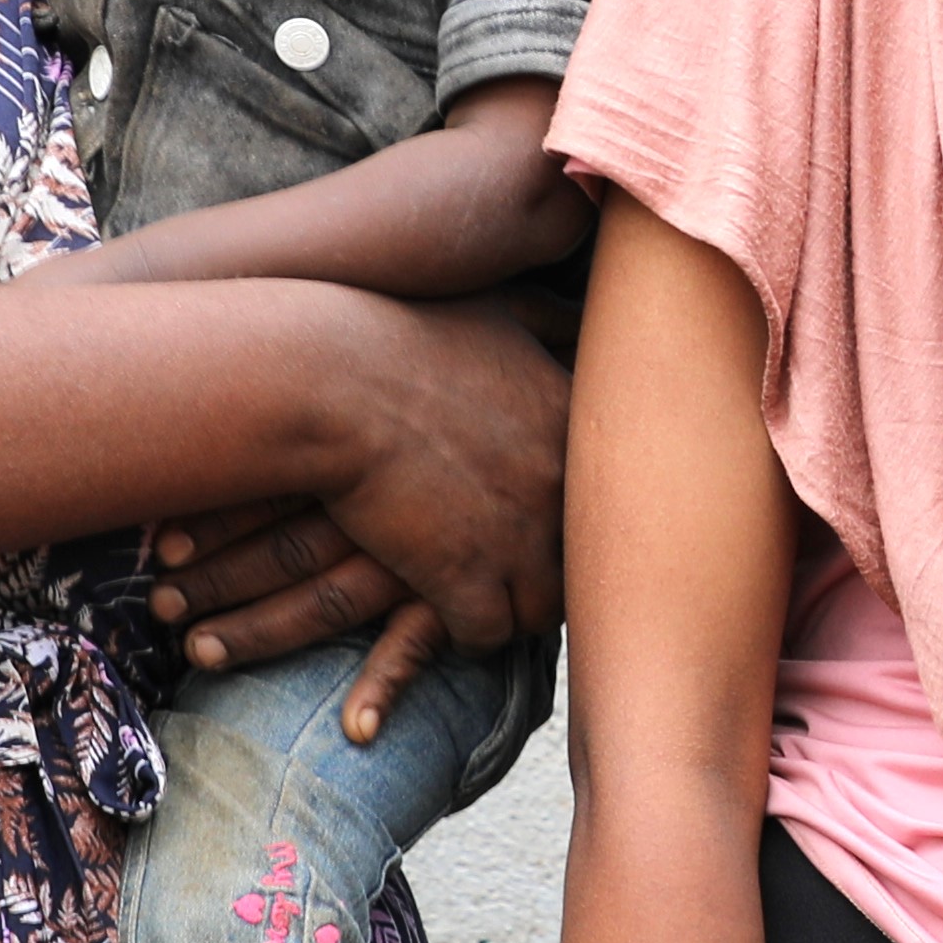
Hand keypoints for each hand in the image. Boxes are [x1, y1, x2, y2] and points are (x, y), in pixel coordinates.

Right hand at [311, 299, 572, 664]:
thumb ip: (552, 315)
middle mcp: (561, 484)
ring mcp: (519, 537)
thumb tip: (579, 309)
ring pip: (543, 609)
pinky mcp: (466, 580)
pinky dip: (468, 631)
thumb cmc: (400, 333)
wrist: (328, 381)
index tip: (548, 511)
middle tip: (527, 566)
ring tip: (490, 597)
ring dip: (516, 606)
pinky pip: (487, 636)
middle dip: (558, 566)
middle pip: (586, 557)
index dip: (578, 507)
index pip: (614, 489)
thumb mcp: (496, 306)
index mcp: (575, 422)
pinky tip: (446, 612)